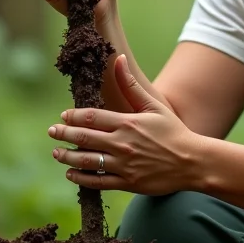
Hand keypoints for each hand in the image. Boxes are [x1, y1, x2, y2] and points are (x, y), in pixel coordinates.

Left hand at [48, 55, 203, 194]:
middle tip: (52, 131)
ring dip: (67, 156)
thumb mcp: (154, 105)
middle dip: (64, 134)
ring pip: (86, 161)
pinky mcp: (127, 183)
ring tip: (56, 153)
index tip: (63, 115)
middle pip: (84, 138)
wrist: (191, 161)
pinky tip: (71, 173)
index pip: (92, 117)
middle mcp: (122, 144)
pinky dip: (81, 178)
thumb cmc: (173, 131)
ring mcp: (123, 165)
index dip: (74, 116)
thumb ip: (132, 85)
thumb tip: (119, 59)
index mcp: (127, 123)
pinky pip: (97, 182)